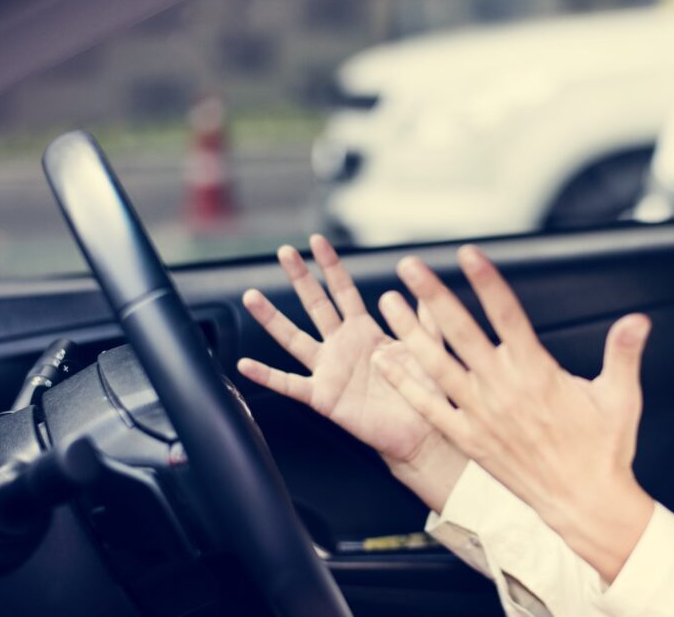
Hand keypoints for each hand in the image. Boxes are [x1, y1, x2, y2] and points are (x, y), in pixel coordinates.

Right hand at [236, 235, 448, 467]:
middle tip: (284, 252)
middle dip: (300, 278)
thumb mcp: (427, 346)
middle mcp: (343, 346)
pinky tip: (246, 366)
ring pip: (294, 339)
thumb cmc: (425, 392)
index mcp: (366, 331)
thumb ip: (425, 316)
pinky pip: (290, 384)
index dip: (330, 266)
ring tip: (251, 297)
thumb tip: (422, 282)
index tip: (317, 241)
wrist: (422, 433)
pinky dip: (267, 376)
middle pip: (316, 305)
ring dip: (272, 319)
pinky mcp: (324, 397)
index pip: (343, 291)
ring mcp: (330, 370)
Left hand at [371, 244, 655, 580]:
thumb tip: (638, 319)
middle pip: (461, 332)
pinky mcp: (469, 439)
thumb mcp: (621, 397)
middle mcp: (502, 389)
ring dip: (409, 332)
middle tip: (410, 266)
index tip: (468, 253)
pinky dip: (405, 384)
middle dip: (433, 295)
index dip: (486, 281)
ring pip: (437, 365)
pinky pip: (429, 408)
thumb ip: (623, 352)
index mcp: (537, 372)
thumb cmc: (603, 450)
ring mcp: (481, 415)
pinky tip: (386, 363)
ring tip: (388, 303)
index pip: (507, 314)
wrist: (584, 503)